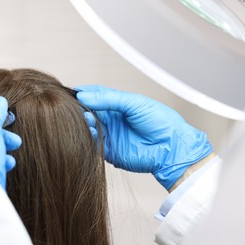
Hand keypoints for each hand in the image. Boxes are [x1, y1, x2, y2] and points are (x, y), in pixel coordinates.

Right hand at [76, 85, 211, 189]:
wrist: (172, 147)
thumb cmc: (159, 121)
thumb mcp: (134, 103)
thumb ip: (108, 99)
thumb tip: (83, 96)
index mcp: (117, 105)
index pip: (95, 96)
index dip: (83, 93)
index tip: (72, 92)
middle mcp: (111, 119)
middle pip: (88, 111)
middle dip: (80, 108)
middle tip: (76, 107)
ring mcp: (109, 135)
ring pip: (88, 127)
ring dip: (84, 122)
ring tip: (86, 118)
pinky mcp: (108, 151)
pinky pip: (92, 144)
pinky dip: (88, 137)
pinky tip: (91, 131)